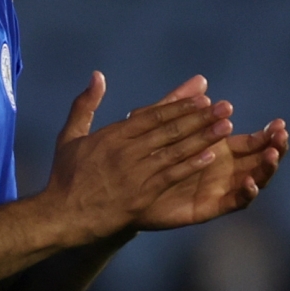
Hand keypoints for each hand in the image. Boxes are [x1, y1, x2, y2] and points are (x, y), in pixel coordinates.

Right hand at [45, 72, 231, 241]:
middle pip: (169, 130)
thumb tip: (97, 75)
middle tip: (226, 107)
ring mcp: (135, 173)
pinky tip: (210, 156)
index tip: (203, 98)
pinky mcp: (142, 194)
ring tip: (226, 127)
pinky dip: (191, 165)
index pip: (152, 116)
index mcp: (111, 136)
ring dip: (203, 138)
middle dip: (200, 117)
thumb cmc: (66, 176)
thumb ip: (85, 105)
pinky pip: (171, 175)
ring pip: (175, 151)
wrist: (64, 215)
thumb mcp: (69, 136)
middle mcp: (125, 151)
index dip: (180, 106)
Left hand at [132, 77, 288, 227]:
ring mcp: (219, 189)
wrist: (125, 188)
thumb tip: (201, 79)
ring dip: (265, 169)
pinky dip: (244, 193)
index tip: (279, 123)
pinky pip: (233, 202)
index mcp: (219, 149)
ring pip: (253, 180)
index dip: (267, 134)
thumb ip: (180, 105)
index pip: (252, 142)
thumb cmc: (145, 154)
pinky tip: (248, 182)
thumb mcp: (160, 125)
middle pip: (259, 160)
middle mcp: (224, 170)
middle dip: (274, 148)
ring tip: (271, 155)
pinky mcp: (209, 207)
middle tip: (282, 136)